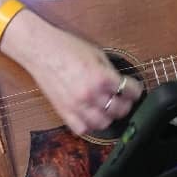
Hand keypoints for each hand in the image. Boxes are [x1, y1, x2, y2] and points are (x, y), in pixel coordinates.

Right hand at [2, 13, 142, 135]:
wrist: (41, 50)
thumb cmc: (66, 47)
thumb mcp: (97, 54)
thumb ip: (110, 71)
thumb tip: (120, 83)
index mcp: (101, 77)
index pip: (129, 91)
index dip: (135, 90)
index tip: (134, 90)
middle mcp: (90, 94)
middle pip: (119, 110)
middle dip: (125, 104)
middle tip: (124, 100)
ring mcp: (76, 106)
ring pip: (102, 123)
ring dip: (109, 117)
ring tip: (108, 109)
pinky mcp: (64, 111)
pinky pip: (81, 128)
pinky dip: (89, 125)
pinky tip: (91, 116)